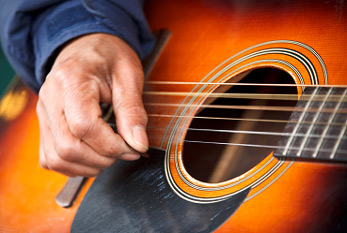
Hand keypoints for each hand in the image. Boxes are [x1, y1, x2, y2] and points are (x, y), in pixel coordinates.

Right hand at [37, 33, 147, 176]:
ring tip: (110, 154)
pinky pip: (50, 158)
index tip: (132, 147)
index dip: (111, 146)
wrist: (86, 46)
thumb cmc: (109, 57)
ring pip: (57, 158)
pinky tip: (92, 156)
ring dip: (88, 166)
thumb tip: (139, 144)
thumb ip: (133, 111)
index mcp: (71, 80)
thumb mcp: (129, 76)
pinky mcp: (44, 125)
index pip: (84, 127)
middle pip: (68, 148)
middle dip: (102, 159)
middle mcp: (50, 99)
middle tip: (124, 151)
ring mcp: (43, 114)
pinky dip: (73, 166)